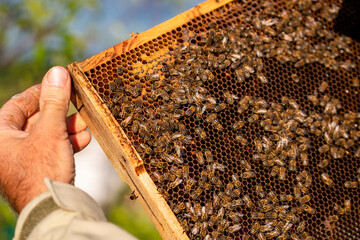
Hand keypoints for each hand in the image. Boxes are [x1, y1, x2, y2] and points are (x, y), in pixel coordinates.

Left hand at [0, 66, 90, 212]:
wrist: (51, 210)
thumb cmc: (42, 170)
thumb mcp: (50, 130)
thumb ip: (54, 101)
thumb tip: (57, 72)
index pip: (18, 104)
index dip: (40, 92)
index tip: (59, 84)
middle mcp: (5, 148)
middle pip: (34, 120)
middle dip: (59, 113)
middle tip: (76, 104)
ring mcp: (20, 161)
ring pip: (45, 136)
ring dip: (66, 128)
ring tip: (84, 124)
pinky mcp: (35, 171)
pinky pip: (50, 151)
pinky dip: (66, 144)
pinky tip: (83, 140)